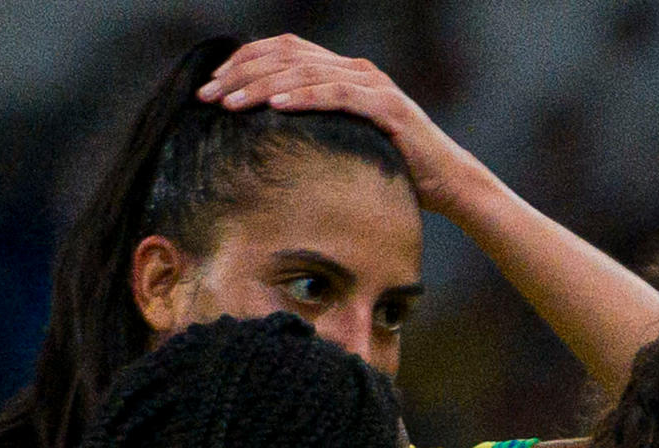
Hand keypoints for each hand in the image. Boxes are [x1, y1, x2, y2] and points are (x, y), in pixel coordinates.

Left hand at [202, 34, 483, 212]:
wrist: (450, 184)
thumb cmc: (396, 170)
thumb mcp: (345, 142)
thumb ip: (314, 128)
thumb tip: (264, 136)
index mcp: (342, 72)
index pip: (282, 51)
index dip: (243, 62)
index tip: (212, 87)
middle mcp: (355, 69)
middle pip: (286, 56)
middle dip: (241, 74)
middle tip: (208, 95)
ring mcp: (373, 85)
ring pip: (305, 73)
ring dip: (261, 86)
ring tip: (231, 103)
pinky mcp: (386, 106)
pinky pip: (337, 94)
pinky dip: (303, 97)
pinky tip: (275, 106)